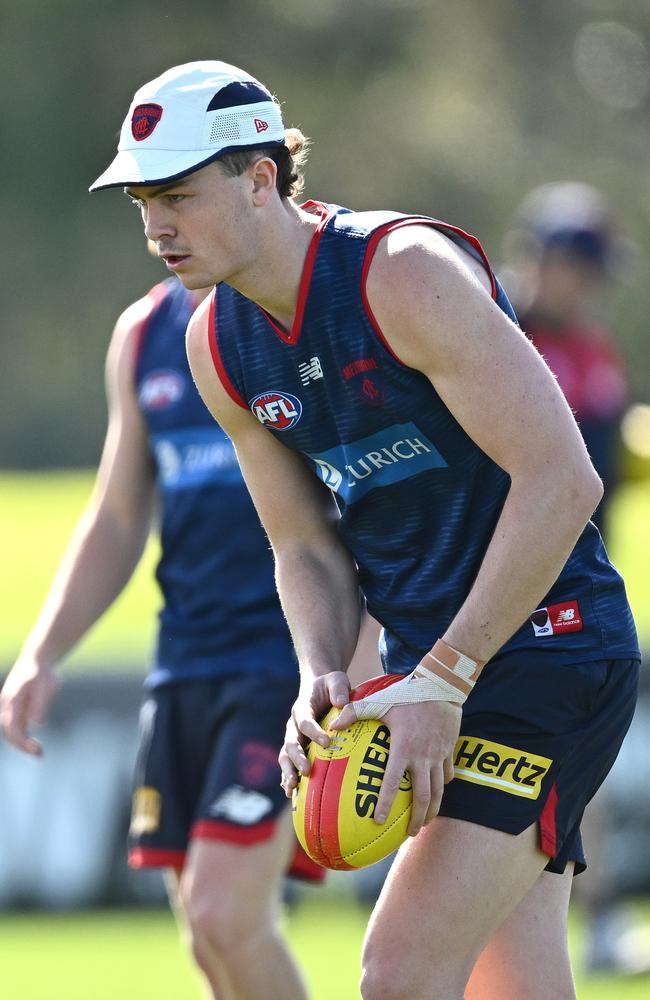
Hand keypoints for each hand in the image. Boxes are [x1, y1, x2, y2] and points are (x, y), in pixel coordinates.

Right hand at [0, 655, 58, 755]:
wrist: (37, 658)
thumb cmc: (43, 673)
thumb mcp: (46, 686)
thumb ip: (41, 704)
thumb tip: (37, 724)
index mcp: (13, 701)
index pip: (13, 729)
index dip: (23, 743)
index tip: (37, 750)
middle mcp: (7, 705)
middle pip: (9, 732)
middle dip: (22, 745)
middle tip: (40, 753)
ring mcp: (8, 706)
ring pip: (10, 729)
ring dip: (21, 742)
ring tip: (37, 750)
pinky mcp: (14, 706)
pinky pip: (14, 725)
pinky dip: (21, 735)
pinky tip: (33, 743)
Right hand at [278, 670, 350, 796]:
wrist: (319, 689)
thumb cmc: (331, 685)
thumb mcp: (336, 680)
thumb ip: (339, 689)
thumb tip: (342, 703)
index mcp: (302, 709)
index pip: (305, 722)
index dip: (314, 732)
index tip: (327, 742)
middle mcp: (294, 726)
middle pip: (290, 743)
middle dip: (296, 758)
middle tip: (306, 770)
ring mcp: (294, 739)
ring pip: (285, 757)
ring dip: (287, 772)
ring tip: (292, 788)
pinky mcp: (298, 749)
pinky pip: (290, 765)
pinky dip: (290, 779)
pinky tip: (293, 796)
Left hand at [331, 698, 461, 835]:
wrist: (441, 684)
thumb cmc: (406, 693)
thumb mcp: (378, 701)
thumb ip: (355, 713)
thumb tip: (332, 725)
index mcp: (403, 748)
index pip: (392, 783)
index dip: (385, 804)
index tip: (377, 821)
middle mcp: (423, 756)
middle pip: (423, 796)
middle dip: (417, 818)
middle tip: (408, 834)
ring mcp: (439, 755)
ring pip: (439, 790)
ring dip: (433, 810)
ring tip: (425, 823)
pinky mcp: (450, 749)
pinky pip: (448, 774)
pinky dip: (443, 786)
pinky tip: (437, 793)